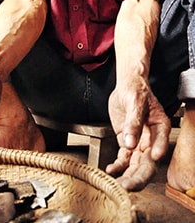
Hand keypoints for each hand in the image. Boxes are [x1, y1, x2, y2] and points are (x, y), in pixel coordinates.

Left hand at [106, 76, 170, 190]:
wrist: (127, 85)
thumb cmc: (135, 89)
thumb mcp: (135, 101)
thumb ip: (133, 122)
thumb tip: (130, 143)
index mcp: (160, 126)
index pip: (160, 143)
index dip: (157, 153)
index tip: (153, 159)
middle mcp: (152, 138)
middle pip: (148, 162)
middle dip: (139, 177)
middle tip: (128, 186)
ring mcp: (139, 142)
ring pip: (136, 165)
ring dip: (128, 177)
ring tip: (118, 185)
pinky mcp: (127, 143)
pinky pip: (124, 159)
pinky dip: (118, 166)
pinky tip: (110, 171)